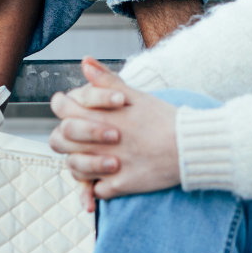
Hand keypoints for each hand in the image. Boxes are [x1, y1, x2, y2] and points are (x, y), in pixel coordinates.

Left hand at [49, 55, 180, 207]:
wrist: (190, 146)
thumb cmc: (164, 118)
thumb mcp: (136, 95)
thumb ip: (106, 80)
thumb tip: (85, 62)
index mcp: (103, 116)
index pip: (63, 110)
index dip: (60, 106)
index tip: (66, 106)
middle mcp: (101, 141)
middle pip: (61, 141)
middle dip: (64, 136)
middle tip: (77, 136)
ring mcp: (110, 166)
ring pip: (74, 168)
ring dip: (78, 162)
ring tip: (90, 156)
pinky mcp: (122, 185)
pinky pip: (97, 190)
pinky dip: (98, 185)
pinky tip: (107, 176)